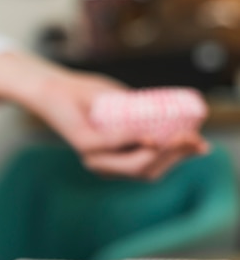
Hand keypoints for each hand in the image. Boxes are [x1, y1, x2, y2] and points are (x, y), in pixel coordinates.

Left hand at [0, 52, 209, 179]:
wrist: (58, 90)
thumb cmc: (92, 99)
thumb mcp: (126, 109)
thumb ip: (145, 118)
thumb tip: (183, 120)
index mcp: (116, 163)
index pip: (153, 169)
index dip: (179, 160)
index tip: (201, 144)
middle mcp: (105, 166)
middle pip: (148, 170)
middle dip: (176, 158)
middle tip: (194, 137)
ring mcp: (94, 157)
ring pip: (134, 164)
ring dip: (161, 154)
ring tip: (180, 137)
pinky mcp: (83, 144)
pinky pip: (112, 146)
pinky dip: (132, 141)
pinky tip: (149, 137)